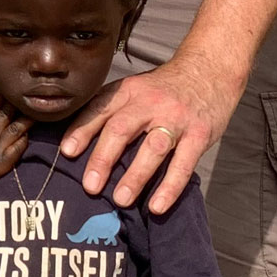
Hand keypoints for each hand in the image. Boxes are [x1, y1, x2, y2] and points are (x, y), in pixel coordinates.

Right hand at [0, 96, 29, 195]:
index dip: (1, 96)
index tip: (9, 88)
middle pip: (6, 114)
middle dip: (17, 104)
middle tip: (28, 95)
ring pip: (16, 129)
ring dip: (26, 120)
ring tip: (37, 112)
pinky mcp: (3, 162)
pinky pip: (18, 148)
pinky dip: (24, 140)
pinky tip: (28, 134)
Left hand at [60, 55, 239, 214]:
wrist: (210, 71)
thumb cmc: (163, 89)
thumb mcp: (134, 89)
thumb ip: (110, 110)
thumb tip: (77, 143)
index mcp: (127, 92)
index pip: (99, 110)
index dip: (81, 131)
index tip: (67, 152)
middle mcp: (149, 103)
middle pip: (121, 129)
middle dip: (103, 159)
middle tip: (90, 186)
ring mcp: (176, 118)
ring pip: (153, 148)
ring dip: (135, 176)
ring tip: (120, 200)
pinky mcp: (200, 134)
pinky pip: (183, 163)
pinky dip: (170, 187)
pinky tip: (157, 205)